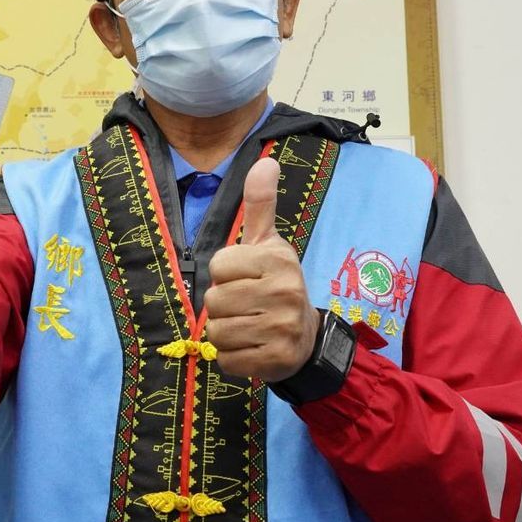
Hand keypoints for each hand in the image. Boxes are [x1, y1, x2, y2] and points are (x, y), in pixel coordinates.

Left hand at [204, 157, 319, 381]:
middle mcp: (285, 291)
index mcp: (277, 259)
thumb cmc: (275, 284)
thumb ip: (260, 204)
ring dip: (225, 332)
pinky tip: (253, 348)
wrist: (306, 337)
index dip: (223, 274)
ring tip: (248, 326)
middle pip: (214, 300)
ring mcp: (282, 328)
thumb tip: (265, 161)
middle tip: (246, 305)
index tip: (244, 277)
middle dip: (222, 306)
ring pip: (217, 331)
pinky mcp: (277, 360)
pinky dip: (233, 358)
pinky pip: (227, 360)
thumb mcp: (268, 243)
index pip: (217, 266)